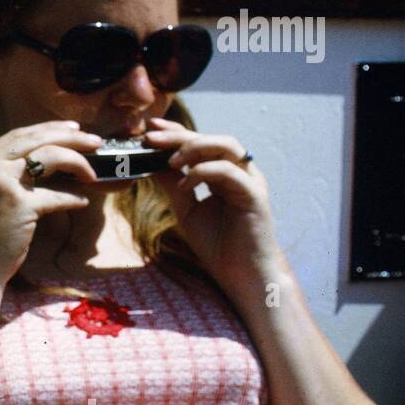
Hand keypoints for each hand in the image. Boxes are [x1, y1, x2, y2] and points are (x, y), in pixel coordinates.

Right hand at [0, 120, 102, 288]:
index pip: (17, 135)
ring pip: (49, 156)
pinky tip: (83, 200)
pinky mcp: (17, 204)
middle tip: (95, 141)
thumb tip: (50, 157)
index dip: (47, 129)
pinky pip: (57, 194)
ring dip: (78, 162)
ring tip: (92, 172)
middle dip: (70, 137)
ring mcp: (0, 183)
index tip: (72, 129)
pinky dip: (73, 197)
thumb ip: (8, 174)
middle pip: (35, 139)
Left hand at [144, 117, 285, 292]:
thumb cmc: (218, 244)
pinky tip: (185, 184)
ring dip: (195, 147)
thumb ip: (173, 185)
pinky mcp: (254, 194)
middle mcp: (240, 172)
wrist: (241, 274)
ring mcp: (249, 181)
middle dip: (178, 136)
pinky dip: (204, 171)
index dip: (176, 133)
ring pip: (226, 146)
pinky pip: (229, 171)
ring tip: (170, 161)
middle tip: (150, 138)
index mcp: (224, 173)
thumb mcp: (186, 210)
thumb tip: (151, 163)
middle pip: (211, 139)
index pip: (200, 143)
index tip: (149, 129)